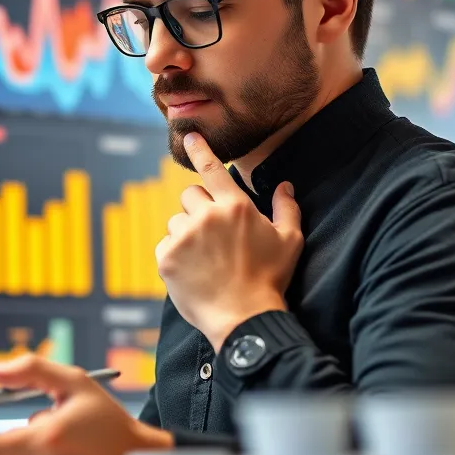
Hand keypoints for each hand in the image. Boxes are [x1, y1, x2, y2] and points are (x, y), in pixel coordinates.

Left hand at [156, 132, 303, 351]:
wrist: (245, 319)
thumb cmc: (271, 279)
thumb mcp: (290, 241)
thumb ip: (286, 207)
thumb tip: (284, 184)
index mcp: (234, 206)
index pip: (212, 168)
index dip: (200, 149)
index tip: (188, 136)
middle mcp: (206, 216)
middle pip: (190, 195)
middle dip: (200, 208)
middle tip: (214, 234)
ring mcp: (183, 237)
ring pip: (176, 221)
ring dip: (187, 232)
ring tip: (206, 257)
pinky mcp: (167, 258)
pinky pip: (165, 245)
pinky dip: (175, 254)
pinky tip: (194, 270)